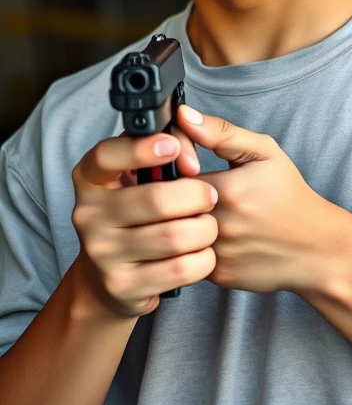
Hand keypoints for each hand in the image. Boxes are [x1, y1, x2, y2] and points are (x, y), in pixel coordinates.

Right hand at [71, 131, 217, 316]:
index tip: (172, 146)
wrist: (115, 281)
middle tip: (211, 196)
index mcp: (91, 179)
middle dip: (198, 195)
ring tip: (208, 225)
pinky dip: (203, 259)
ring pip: (175, 236)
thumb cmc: (142, 213)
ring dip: (205, 229)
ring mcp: (102, 253)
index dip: (142, 149)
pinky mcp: (123, 285)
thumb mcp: (146, 174)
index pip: (106, 156)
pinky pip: (181, 268)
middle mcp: (88, 214)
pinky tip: (200, 252)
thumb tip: (190, 119)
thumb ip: (172, 142)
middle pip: (157, 199)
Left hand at [176, 105, 329, 295]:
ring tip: (206, 212)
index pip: (174, 172)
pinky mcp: (215, 277)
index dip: (179, 167)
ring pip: (177, 231)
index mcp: (227, 190)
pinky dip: (197, 244)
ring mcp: (215, 254)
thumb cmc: (290, 195)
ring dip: (185, 220)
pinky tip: (220, 236)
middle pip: (170, 205)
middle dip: (178, 195)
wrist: (315, 247)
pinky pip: (189, 255)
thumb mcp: (265, 154)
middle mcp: (217, 225)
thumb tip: (183, 116)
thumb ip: (221, 132)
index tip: (191, 167)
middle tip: (197, 191)